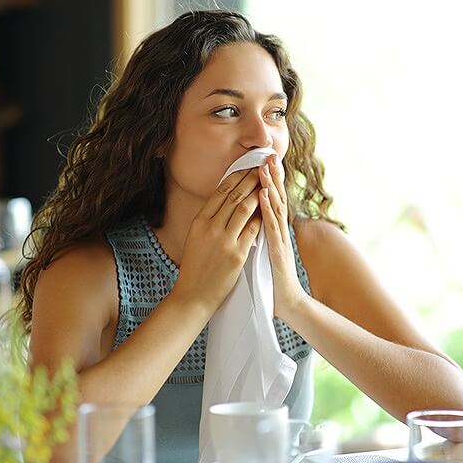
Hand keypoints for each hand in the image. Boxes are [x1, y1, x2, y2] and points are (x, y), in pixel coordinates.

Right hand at [173, 168, 262, 309]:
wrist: (192, 296)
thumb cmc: (196, 268)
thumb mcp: (196, 238)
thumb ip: (209, 219)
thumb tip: (223, 200)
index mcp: (199, 221)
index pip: (220, 191)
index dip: (237, 176)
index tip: (249, 166)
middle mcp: (210, 227)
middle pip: (234, 195)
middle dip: (251, 178)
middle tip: (263, 167)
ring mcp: (223, 240)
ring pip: (244, 208)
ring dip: (258, 192)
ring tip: (268, 182)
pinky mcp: (236, 255)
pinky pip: (253, 230)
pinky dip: (262, 217)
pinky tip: (270, 208)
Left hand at [258, 154, 307, 318]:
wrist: (287, 304)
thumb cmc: (273, 282)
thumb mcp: (265, 254)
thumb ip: (262, 237)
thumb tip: (255, 224)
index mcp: (273, 232)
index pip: (270, 201)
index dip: (268, 181)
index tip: (263, 162)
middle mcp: (279, 232)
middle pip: (276, 198)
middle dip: (272, 176)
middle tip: (268, 154)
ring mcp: (279, 240)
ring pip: (275, 207)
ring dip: (271, 185)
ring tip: (266, 166)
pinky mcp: (278, 251)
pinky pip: (272, 226)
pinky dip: (268, 208)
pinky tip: (264, 194)